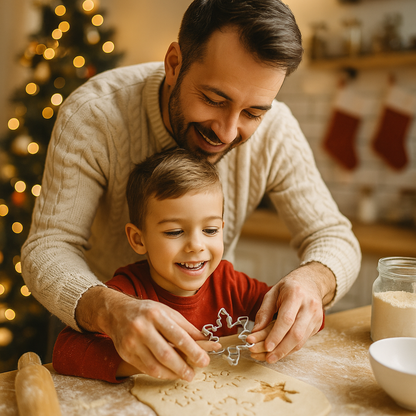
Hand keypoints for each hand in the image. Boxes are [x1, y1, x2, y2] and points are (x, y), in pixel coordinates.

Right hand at [76, 286, 218, 380]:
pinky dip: (160, 373)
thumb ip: (186, 327)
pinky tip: (169, 373)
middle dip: (182, 366)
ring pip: (155, 365)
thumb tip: (206, 341)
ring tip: (184, 375)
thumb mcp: (168, 312)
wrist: (117, 312)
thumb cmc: (148, 311)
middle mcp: (142, 327)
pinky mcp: (125, 353)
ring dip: (172, 373)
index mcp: (156, 314)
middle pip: (165, 353)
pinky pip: (145, 368)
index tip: (204, 360)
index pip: (178, 335)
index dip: (193, 350)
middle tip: (193, 373)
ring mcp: (131, 341)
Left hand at [247, 262, 334, 362]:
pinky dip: (290, 348)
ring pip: (301, 340)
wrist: (311, 282)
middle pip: (296, 334)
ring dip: (285, 352)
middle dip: (281, 349)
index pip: (286, 319)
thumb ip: (264, 312)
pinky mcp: (317, 325)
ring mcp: (316, 317)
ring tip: (270, 358)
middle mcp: (309, 306)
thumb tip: (255, 332)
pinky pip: (304, 341)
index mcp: (296, 294)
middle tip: (267, 358)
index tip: (266, 347)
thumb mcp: (272, 293)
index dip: (276, 335)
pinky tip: (280, 352)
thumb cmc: (288, 287)